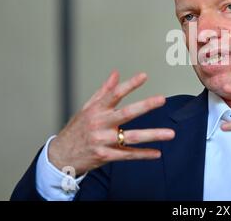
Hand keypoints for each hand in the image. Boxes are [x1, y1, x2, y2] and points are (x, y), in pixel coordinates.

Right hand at [48, 70, 174, 174]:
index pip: (114, 94)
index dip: (129, 84)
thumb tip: (116, 74)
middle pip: (126, 113)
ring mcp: (103, 141)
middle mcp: (100, 124)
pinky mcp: (105, 156)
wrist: (60, 156)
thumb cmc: (76, 130)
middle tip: (161, 99)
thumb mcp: (87, 108)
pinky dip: (143, 154)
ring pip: (131, 137)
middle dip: (145, 106)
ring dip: (152, 135)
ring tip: (170, 133)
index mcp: (96, 110)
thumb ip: (104, 91)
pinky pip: (128, 155)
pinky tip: (157, 153)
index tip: (144, 76)